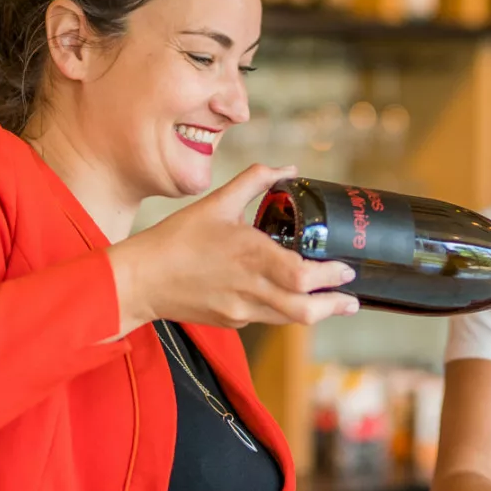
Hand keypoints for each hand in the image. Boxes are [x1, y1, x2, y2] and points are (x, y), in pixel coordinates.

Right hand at [107, 164, 359, 335]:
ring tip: (334, 302)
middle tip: (351, 297)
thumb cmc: (176, 239)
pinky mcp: (231, 321)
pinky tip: (291, 299)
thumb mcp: (217, 202)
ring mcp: (240, 309)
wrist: (139, 280)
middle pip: (304, 310)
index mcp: (249, 255)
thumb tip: (288, 168)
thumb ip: (255, 180)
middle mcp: (249, 287)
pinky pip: (267, 318)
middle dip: (334, 306)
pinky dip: (284, 310)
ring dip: (315, 312)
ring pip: (289, 320)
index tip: (346, 268)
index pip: (301, 275)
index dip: (329, 276)